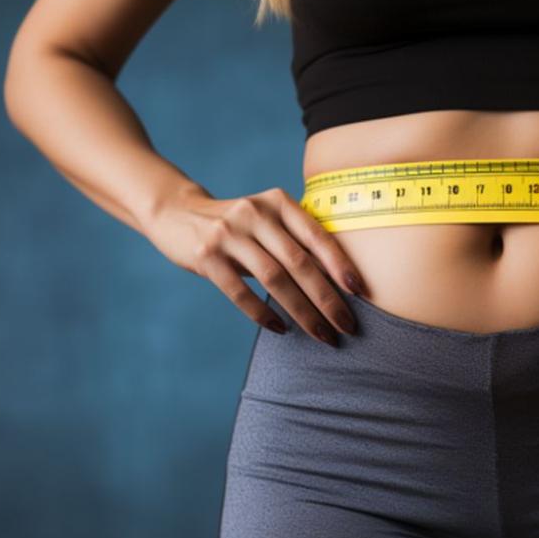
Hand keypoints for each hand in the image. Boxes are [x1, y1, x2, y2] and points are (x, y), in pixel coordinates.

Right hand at [143, 185, 366, 344]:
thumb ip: (298, 241)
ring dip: (301, 312)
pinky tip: (281, 329)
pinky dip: (262, 313)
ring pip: (273, 279)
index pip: (316, 236)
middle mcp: (255, 213)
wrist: (177, 214)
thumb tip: (343, 281)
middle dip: (326, 298)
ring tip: (321, 334)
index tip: (361, 292)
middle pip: (299, 262)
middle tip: (346, 326)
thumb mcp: (268, 220)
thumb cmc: (241, 226)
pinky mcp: (205, 256)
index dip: (341, 265)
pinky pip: (239, 291)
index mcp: (278, 202)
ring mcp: (228, 234)